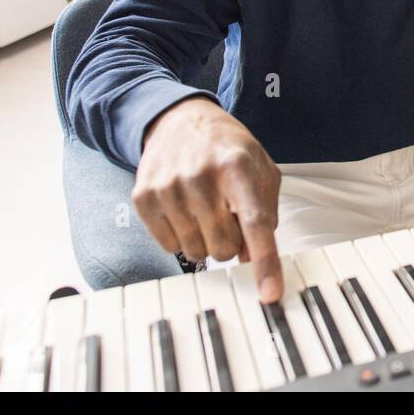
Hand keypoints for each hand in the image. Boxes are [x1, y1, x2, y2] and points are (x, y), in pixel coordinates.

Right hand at [135, 96, 283, 301]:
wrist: (179, 120)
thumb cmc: (226, 149)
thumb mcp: (260, 168)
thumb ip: (266, 211)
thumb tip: (254, 258)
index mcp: (237, 167)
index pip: (255, 223)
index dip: (266, 262)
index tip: (270, 294)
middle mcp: (201, 176)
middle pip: (223, 248)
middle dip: (231, 241)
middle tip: (226, 215)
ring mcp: (168, 187)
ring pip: (196, 251)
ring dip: (204, 239)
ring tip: (204, 208)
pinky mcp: (143, 197)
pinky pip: (168, 246)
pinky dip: (180, 236)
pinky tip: (183, 209)